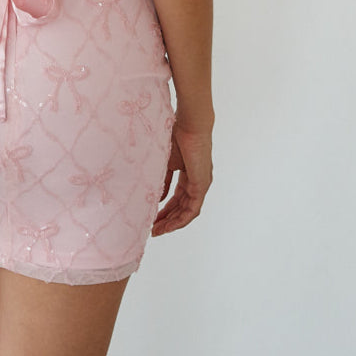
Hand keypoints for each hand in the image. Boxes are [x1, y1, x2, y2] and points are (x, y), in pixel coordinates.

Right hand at [151, 117, 212, 235]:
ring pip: (187, 211)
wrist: (190, 125)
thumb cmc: (177, 135)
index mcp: (189, 175)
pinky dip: (181, 219)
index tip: (153, 217)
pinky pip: (192, 209)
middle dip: (167, 219)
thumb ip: (163, 179)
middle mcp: (197, 183)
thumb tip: (158, 197)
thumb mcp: (166, 161)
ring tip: (158, 230)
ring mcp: (201, 185)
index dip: (165, 209)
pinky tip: (170, 225)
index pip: (177, 198)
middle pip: (182, 207)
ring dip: (173, 222)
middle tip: (153, 229)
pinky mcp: (202, 185)